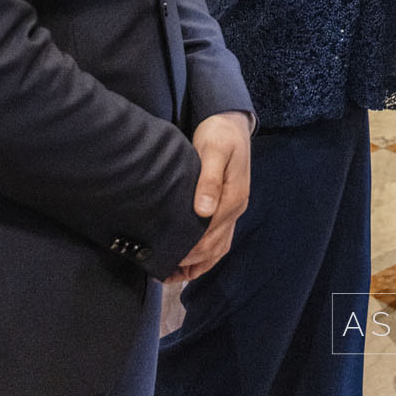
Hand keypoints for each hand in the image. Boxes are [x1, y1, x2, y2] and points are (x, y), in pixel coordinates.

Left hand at [176, 111, 252, 280]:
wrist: (231, 122)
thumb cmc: (220, 134)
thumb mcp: (214, 150)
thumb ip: (209, 180)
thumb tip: (203, 210)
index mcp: (234, 198)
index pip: (211, 235)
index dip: (189, 250)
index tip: (166, 257)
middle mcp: (235, 208)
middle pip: (214, 247)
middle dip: (189, 261)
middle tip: (160, 269)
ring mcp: (233, 210)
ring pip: (218, 248)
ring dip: (197, 264)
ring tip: (170, 273)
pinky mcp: (226, 207)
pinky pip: (219, 240)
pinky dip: (204, 255)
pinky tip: (187, 261)